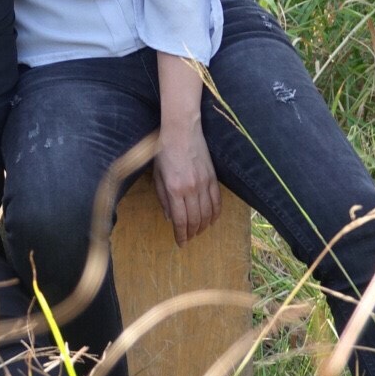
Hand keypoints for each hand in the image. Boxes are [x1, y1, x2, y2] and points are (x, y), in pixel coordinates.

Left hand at [153, 122, 219, 246]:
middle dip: (192, 233)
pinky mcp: (213, 178)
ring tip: (198, 232)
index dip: (181, 234)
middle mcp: (191, 189)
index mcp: (174, 189)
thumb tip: (170, 218)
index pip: (181, 220)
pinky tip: (212, 220)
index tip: (180, 243)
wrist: (181, 132)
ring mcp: (204, 184)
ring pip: (208, 213)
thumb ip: (162, 198)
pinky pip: (217, 201)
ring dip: (204, 226)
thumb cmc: (163, 152)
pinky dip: (216, 214)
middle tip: (188, 239)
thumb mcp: (157, 175)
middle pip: (195, 220)